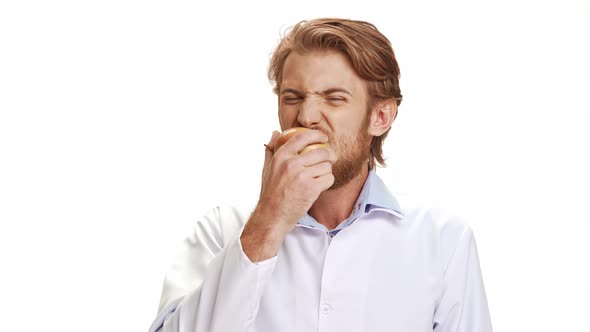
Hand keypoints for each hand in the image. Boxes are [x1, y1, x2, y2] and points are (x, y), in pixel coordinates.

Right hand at [241, 129, 336, 261]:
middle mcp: (291, 164)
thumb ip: (271, 149)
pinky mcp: (311, 189)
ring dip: (327, 170)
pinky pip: (329, 178)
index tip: (323, 138)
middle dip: (330, 154)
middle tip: (331, 158)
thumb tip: (275, 132)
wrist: (272, 216)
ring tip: (321, 175)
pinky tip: (321, 185)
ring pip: (327, 166)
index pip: (303, 137)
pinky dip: (328, 181)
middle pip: (321, 151)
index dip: (317, 135)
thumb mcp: (266, 168)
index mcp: (281, 156)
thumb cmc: (270, 193)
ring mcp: (302, 176)